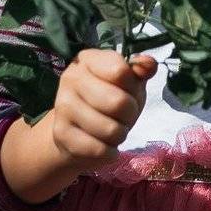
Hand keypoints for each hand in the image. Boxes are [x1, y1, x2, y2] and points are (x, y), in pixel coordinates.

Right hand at [47, 49, 157, 168]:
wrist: (76, 129)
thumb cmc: (108, 99)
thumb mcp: (128, 82)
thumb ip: (141, 70)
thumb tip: (149, 64)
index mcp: (89, 59)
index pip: (120, 71)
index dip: (133, 87)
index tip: (128, 91)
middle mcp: (71, 78)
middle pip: (118, 103)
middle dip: (130, 114)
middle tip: (124, 116)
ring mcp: (63, 106)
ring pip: (110, 130)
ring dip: (120, 134)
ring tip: (113, 129)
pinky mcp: (61, 134)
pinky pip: (99, 149)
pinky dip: (109, 152)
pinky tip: (103, 144)